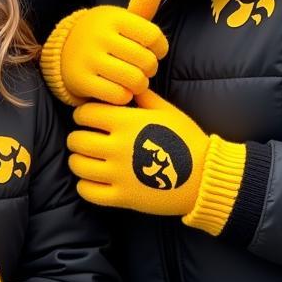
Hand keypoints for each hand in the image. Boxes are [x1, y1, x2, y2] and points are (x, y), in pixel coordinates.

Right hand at [40, 0, 168, 105]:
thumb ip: (141, 6)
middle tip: (143, 69)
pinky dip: (123, 96)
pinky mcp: (80, 80)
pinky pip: (117, 95)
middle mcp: (99, 35)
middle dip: (150, 69)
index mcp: (113, 17)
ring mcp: (88, 58)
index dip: (160, 48)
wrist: (63, 51)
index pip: (153, 36)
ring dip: (140, 85)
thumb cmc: (104, 35)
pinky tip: (120, 90)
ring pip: (134, 79)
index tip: (154, 52)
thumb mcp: (120, 19)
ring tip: (135, 81)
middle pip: (146, 61)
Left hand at [67, 90, 246, 233]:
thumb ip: (142, 96)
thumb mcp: (166, 110)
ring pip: (77, 165)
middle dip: (77, 137)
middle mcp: (117, 146)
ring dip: (78, 160)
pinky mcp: (122, 197)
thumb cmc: (187, 139)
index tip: (86, 118)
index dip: (82, 114)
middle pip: (76, 140)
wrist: (205, 176)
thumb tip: (127, 84)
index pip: (85, 113)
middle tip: (84, 139)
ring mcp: (118, 174)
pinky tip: (93, 180)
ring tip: (85, 159)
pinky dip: (85, 185)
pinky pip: (87, 192)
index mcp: (126, 122)